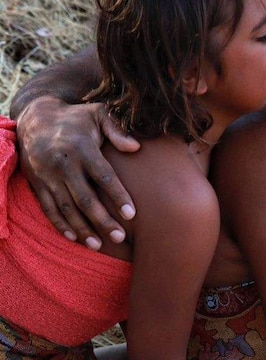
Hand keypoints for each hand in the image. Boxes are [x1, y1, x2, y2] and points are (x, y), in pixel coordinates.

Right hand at [16, 97, 139, 248]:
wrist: (36, 118)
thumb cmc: (77, 118)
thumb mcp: (99, 114)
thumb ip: (118, 129)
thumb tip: (136, 148)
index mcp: (82, 148)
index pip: (103, 176)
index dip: (118, 196)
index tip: (132, 214)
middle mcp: (63, 164)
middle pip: (85, 198)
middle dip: (102, 220)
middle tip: (120, 237)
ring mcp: (48, 176)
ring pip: (66, 208)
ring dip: (82, 228)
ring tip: (99, 245)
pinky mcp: (37, 183)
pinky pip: (48, 208)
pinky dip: (60, 224)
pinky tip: (74, 237)